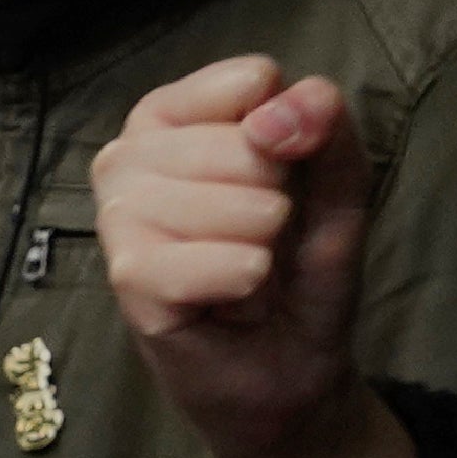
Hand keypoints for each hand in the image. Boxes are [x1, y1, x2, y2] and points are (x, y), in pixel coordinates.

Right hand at [93, 54, 409, 457]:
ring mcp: (119, 215)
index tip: (284, 185)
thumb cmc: (297, 278)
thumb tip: (292, 104)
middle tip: (259, 244)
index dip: (293, 137)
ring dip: (262, 247)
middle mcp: (130, 155)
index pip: (251, 81)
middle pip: (244, 142)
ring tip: (245, 274)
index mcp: (173, 118)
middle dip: (278, 202)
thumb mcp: (337, 195)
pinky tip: (234, 298)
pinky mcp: (128, 276)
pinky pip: (208, 259)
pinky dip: (244, 282)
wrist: (288, 376)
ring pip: (227, 199)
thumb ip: (328, 134)